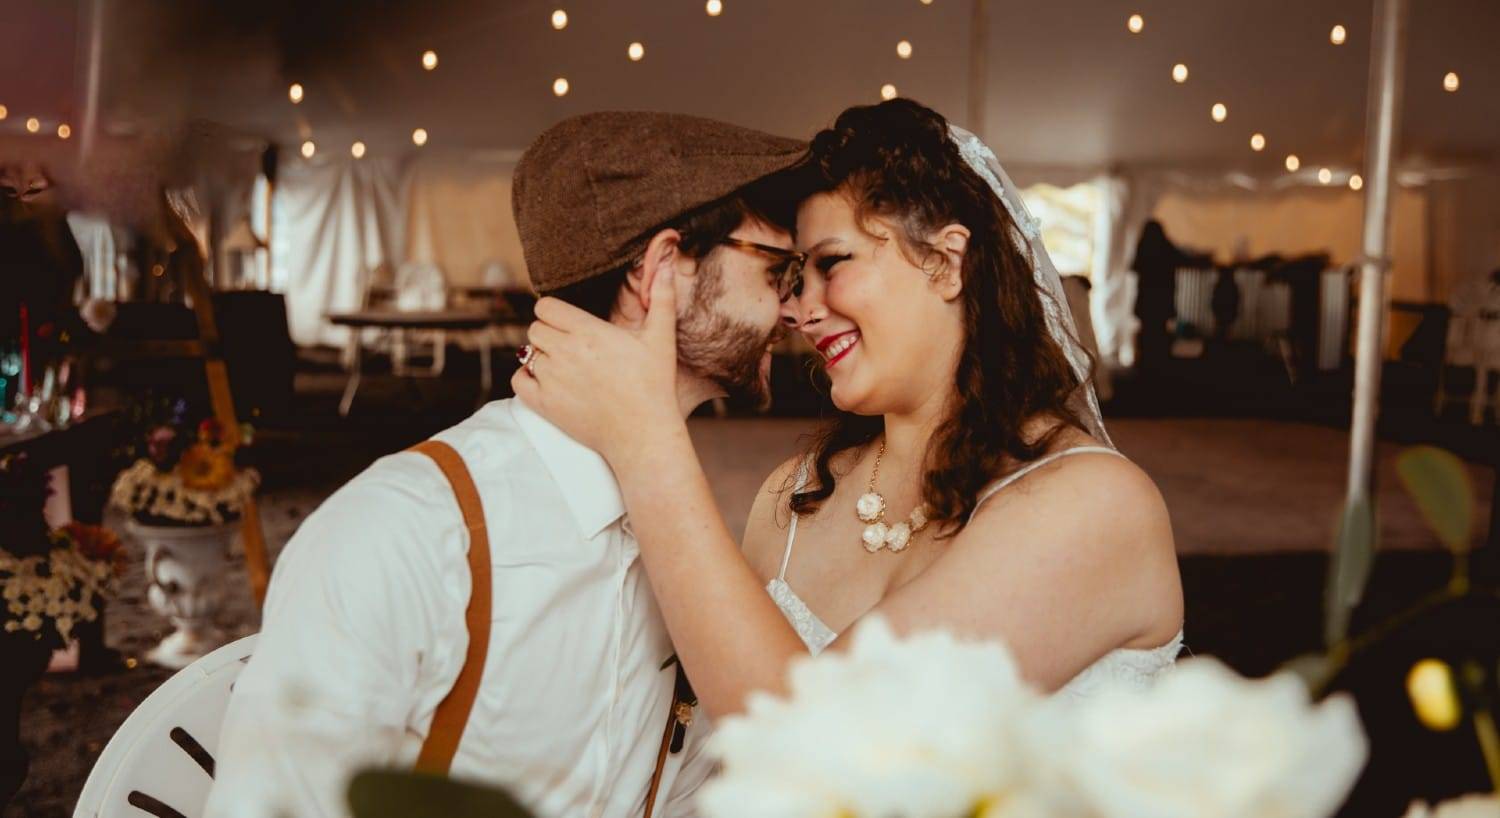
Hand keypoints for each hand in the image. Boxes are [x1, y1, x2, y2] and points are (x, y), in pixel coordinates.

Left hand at [511, 262, 682, 463]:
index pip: (546, 307)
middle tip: (572, 346)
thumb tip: (666, 265)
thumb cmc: (654, 386)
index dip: (556, 312)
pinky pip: (518, 380)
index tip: (570, 322)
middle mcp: (565, 352)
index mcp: (588, 332)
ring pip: (528, 353)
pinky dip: (528, 378)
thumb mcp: (661, 339)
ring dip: (543, 356)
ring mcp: (552, 379)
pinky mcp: (544, 404)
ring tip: (566, 366)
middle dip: (550, 333)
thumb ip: (661, 299)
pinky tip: (548, 381)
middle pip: (535, 328)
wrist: (643, 434)